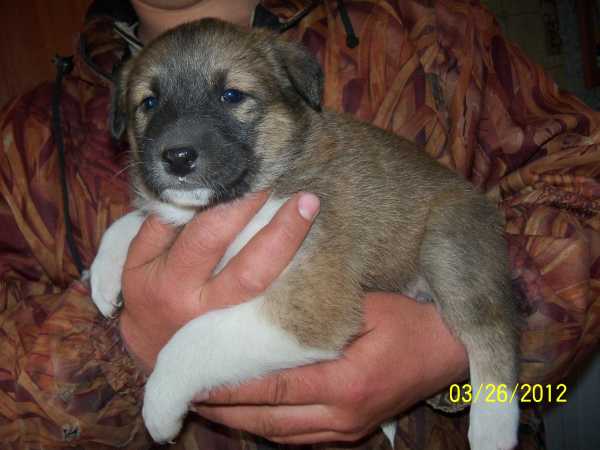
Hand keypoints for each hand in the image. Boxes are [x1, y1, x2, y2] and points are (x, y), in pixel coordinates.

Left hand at [119, 192, 320, 372]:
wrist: (153, 346)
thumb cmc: (206, 334)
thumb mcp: (236, 326)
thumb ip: (260, 289)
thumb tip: (304, 243)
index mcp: (216, 321)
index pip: (254, 272)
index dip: (284, 234)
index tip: (308, 202)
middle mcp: (182, 297)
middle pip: (213, 237)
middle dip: (245, 201)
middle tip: (271, 174)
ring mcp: (153, 277)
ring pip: (184, 224)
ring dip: (215, 195)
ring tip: (240, 173)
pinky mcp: (132, 262)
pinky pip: (158, 220)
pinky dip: (183, 200)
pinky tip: (205, 184)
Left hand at [194, 293, 468, 444]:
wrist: (451, 352)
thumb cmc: (412, 321)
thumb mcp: (369, 306)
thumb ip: (321, 310)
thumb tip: (270, 305)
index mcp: (346, 382)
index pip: (275, 386)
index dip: (232, 384)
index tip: (196, 377)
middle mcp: (342, 415)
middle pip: (270, 418)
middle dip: (225, 408)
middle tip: (188, 392)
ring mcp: (347, 429)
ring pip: (281, 433)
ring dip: (242, 420)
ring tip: (207, 403)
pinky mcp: (351, 431)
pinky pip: (298, 437)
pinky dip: (268, 426)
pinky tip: (248, 413)